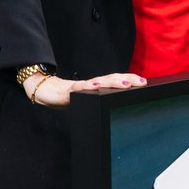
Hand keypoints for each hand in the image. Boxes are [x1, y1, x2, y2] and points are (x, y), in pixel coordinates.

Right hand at [24, 72, 146, 107]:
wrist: (44, 91)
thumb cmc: (66, 97)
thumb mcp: (85, 101)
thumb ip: (97, 101)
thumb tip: (112, 109)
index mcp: (95, 87)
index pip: (115, 81)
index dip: (129, 80)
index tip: (144, 81)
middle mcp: (90, 85)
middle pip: (111, 80)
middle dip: (127, 80)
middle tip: (141, 82)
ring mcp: (80, 87)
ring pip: (99, 83)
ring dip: (113, 82)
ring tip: (125, 83)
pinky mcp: (68, 92)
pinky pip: (79, 89)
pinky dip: (88, 87)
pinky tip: (96, 87)